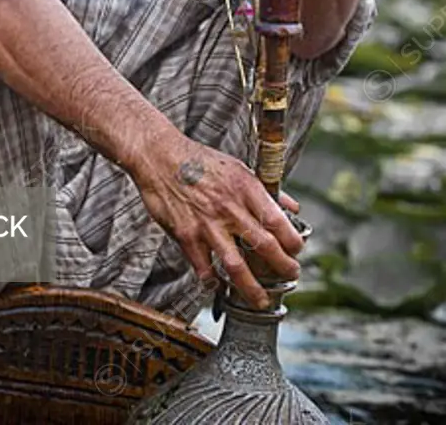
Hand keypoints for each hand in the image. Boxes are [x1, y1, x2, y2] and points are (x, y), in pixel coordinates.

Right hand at [132, 135, 303, 308]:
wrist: (159, 155)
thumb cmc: (198, 160)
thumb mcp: (237, 167)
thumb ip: (265, 190)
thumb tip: (291, 206)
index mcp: (245, 188)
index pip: (278, 222)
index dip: (293, 241)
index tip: (296, 250)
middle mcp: (229, 207)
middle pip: (264, 246)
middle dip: (283, 267)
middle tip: (290, 275)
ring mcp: (206, 224)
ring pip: (236, 266)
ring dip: (252, 289)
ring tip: (261, 300)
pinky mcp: (185, 235)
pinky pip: (204, 268)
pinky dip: (213, 283)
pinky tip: (218, 286)